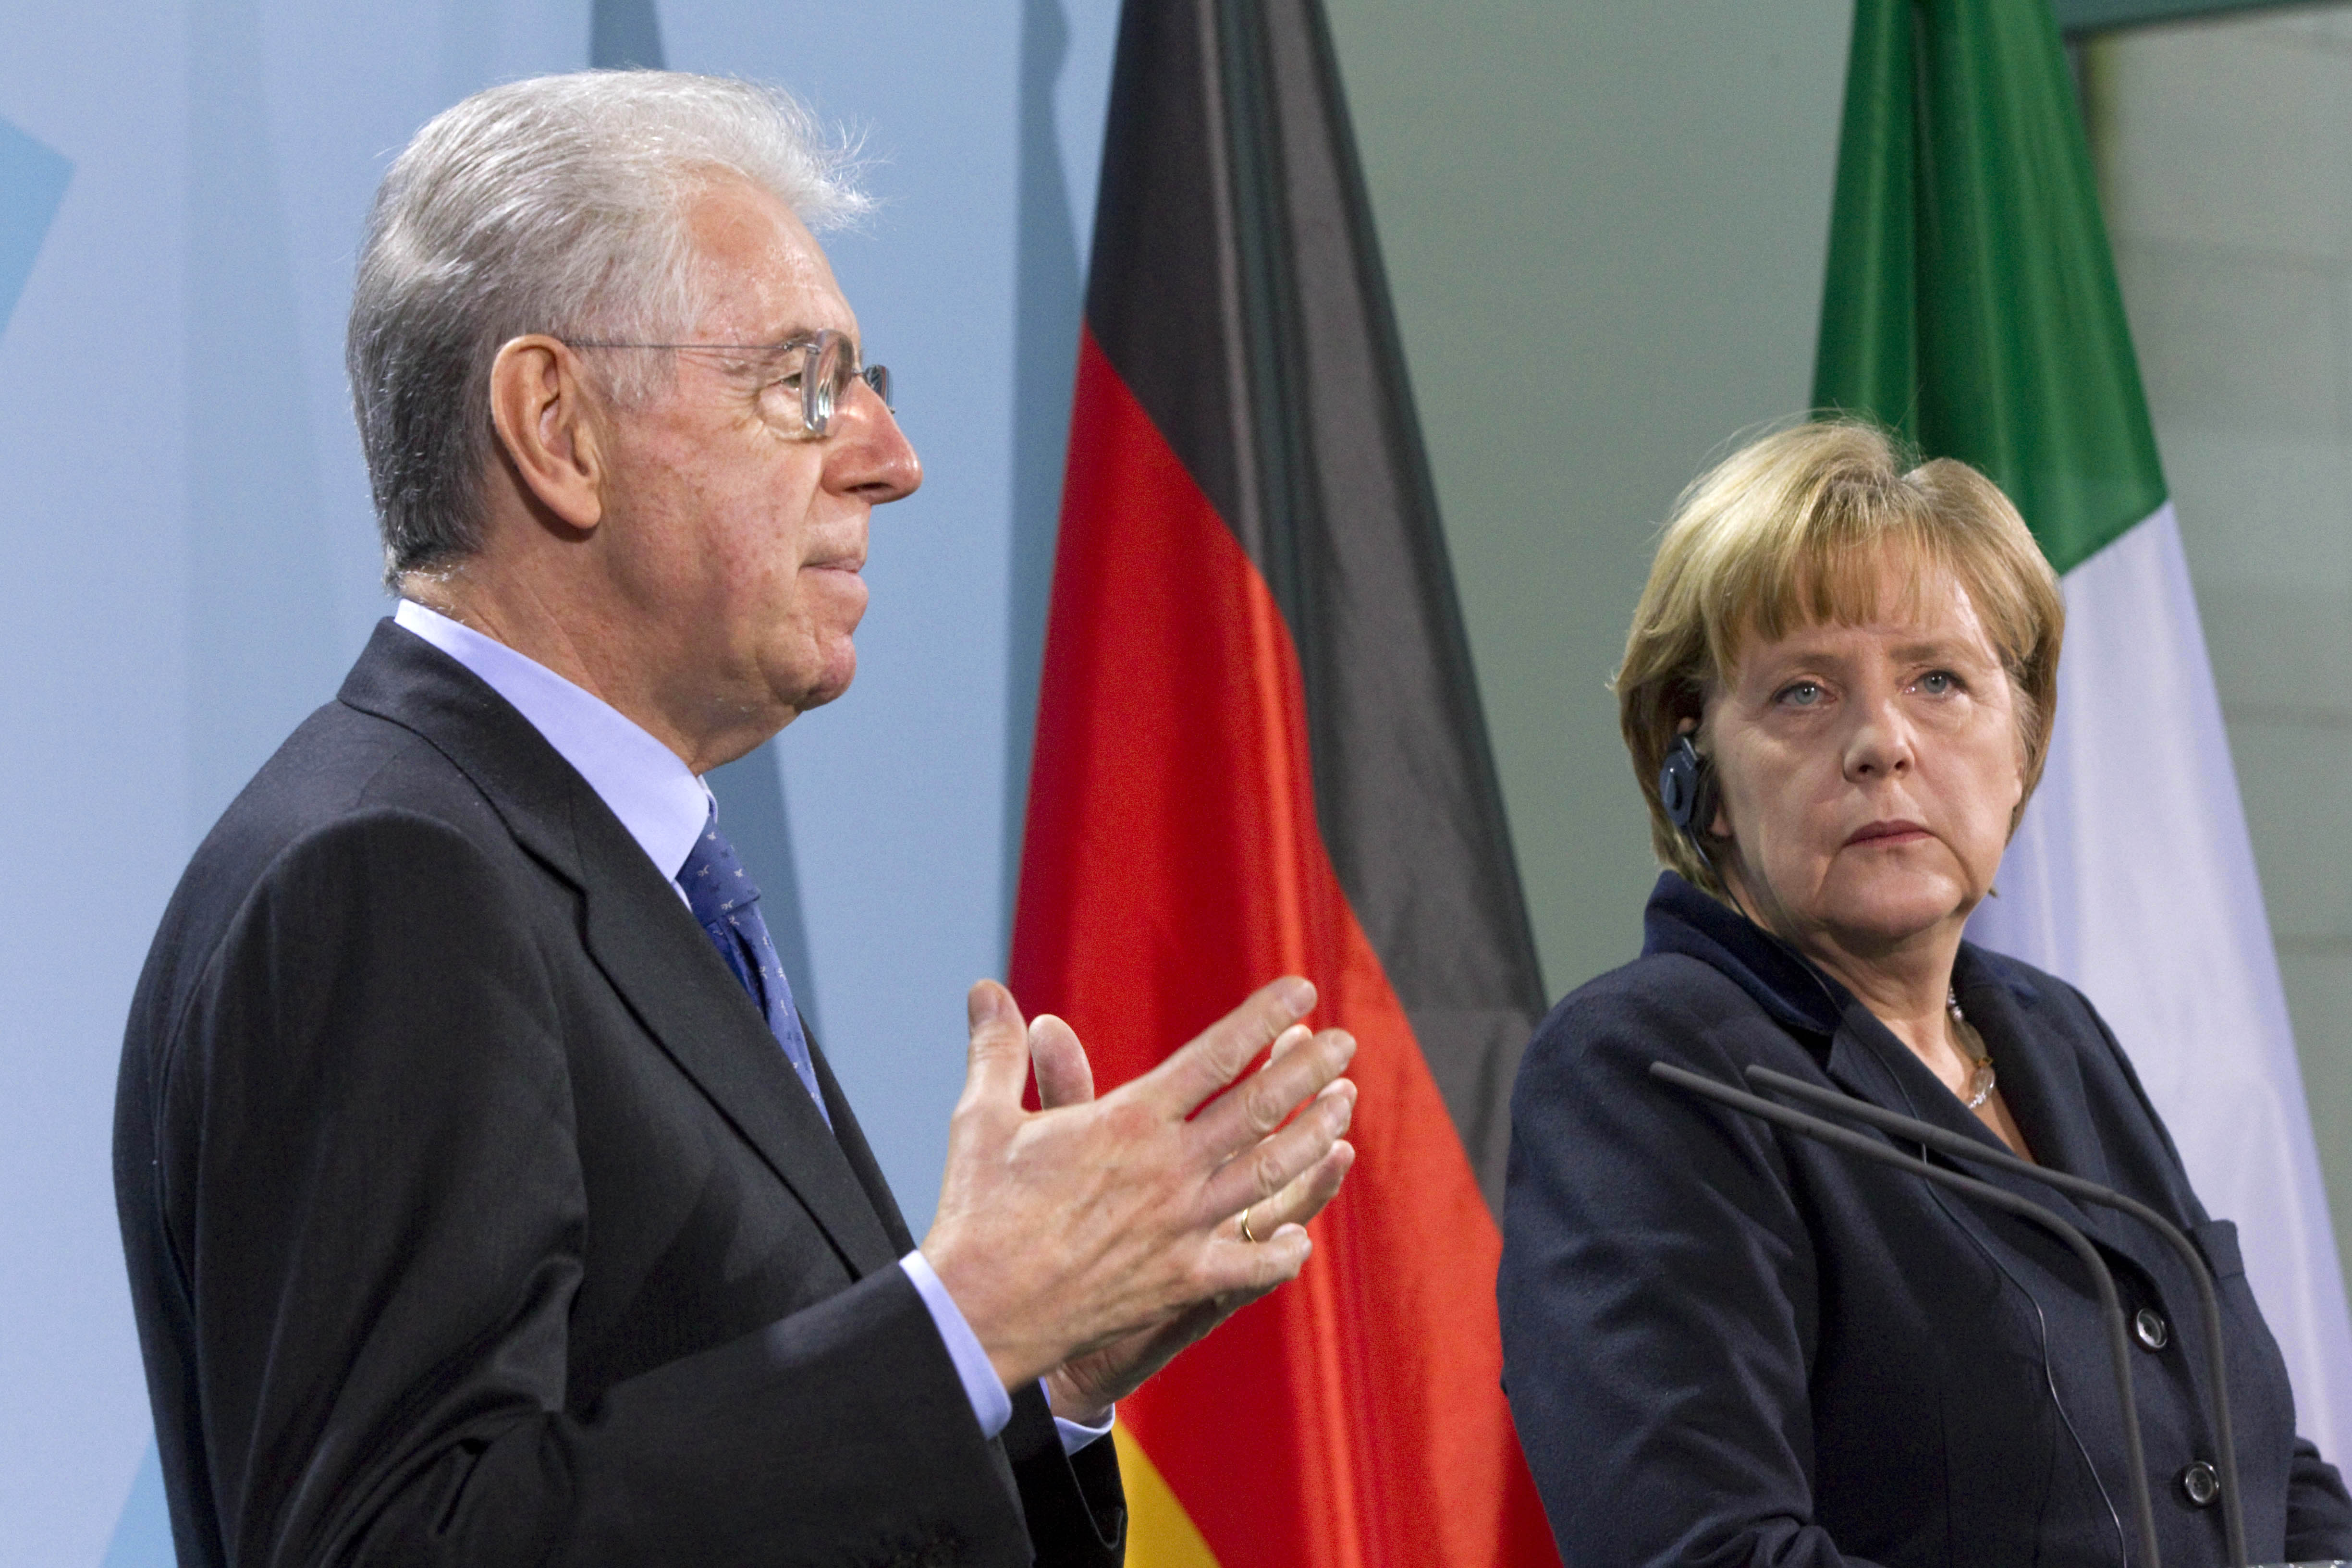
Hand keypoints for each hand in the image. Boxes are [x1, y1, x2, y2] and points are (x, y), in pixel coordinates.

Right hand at [921, 977, 1357, 1403]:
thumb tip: (984, 988)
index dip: (1263, 1019)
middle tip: (1345, 1043)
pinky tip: (1301, 1238)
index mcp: (1128, 1121)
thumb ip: (997, 1049)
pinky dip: (1280, 1252)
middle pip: (1259, 1109)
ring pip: (1269, 1176)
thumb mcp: (983, 1118)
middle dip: (1308, 1069)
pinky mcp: (1181, 1282)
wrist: (979, 1311)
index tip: (1302, 990)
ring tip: (1343, 1108)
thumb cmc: (978, 1210)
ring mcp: (1182, 1228)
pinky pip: (1250, 1267)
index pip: (1215, 1056)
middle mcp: (1168, 1169)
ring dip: (1313, 1138)